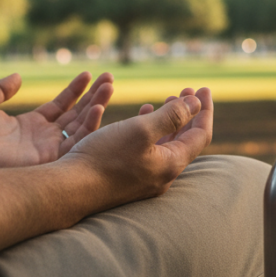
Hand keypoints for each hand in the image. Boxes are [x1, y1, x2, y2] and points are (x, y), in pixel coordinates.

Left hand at [0, 72, 113, 168]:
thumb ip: (1, 89)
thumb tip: (17, 76)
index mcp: (32, 125)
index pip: (61, 105)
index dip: (75, 90)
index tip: (88, 74)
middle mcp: (44, 138)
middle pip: (77, 114)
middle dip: (94, 96)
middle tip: (109, 78)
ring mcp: (49, 149)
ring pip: (82, 126)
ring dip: (97, 106)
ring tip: (109, 86)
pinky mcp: (50, 159)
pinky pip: (76, 142)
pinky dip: (89, 126)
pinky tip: (98, 108)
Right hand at [66, 87, 212, 206]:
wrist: (71, 188)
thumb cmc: (105, 157)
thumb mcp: (141, 130)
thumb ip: (171, 116)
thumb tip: (196, 104)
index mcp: (171, 164)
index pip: (200, 134)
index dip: (204, 110)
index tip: (204, 88)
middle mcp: (162, 175)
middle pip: (185, 141)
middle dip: (188, 114)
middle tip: (186, 91)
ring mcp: (146, 179)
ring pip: (166, 145)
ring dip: (169, 121)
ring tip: (165, 101)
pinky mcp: (129, 179)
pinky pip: (149, 151)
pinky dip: (151, 131)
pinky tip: (140, 119)